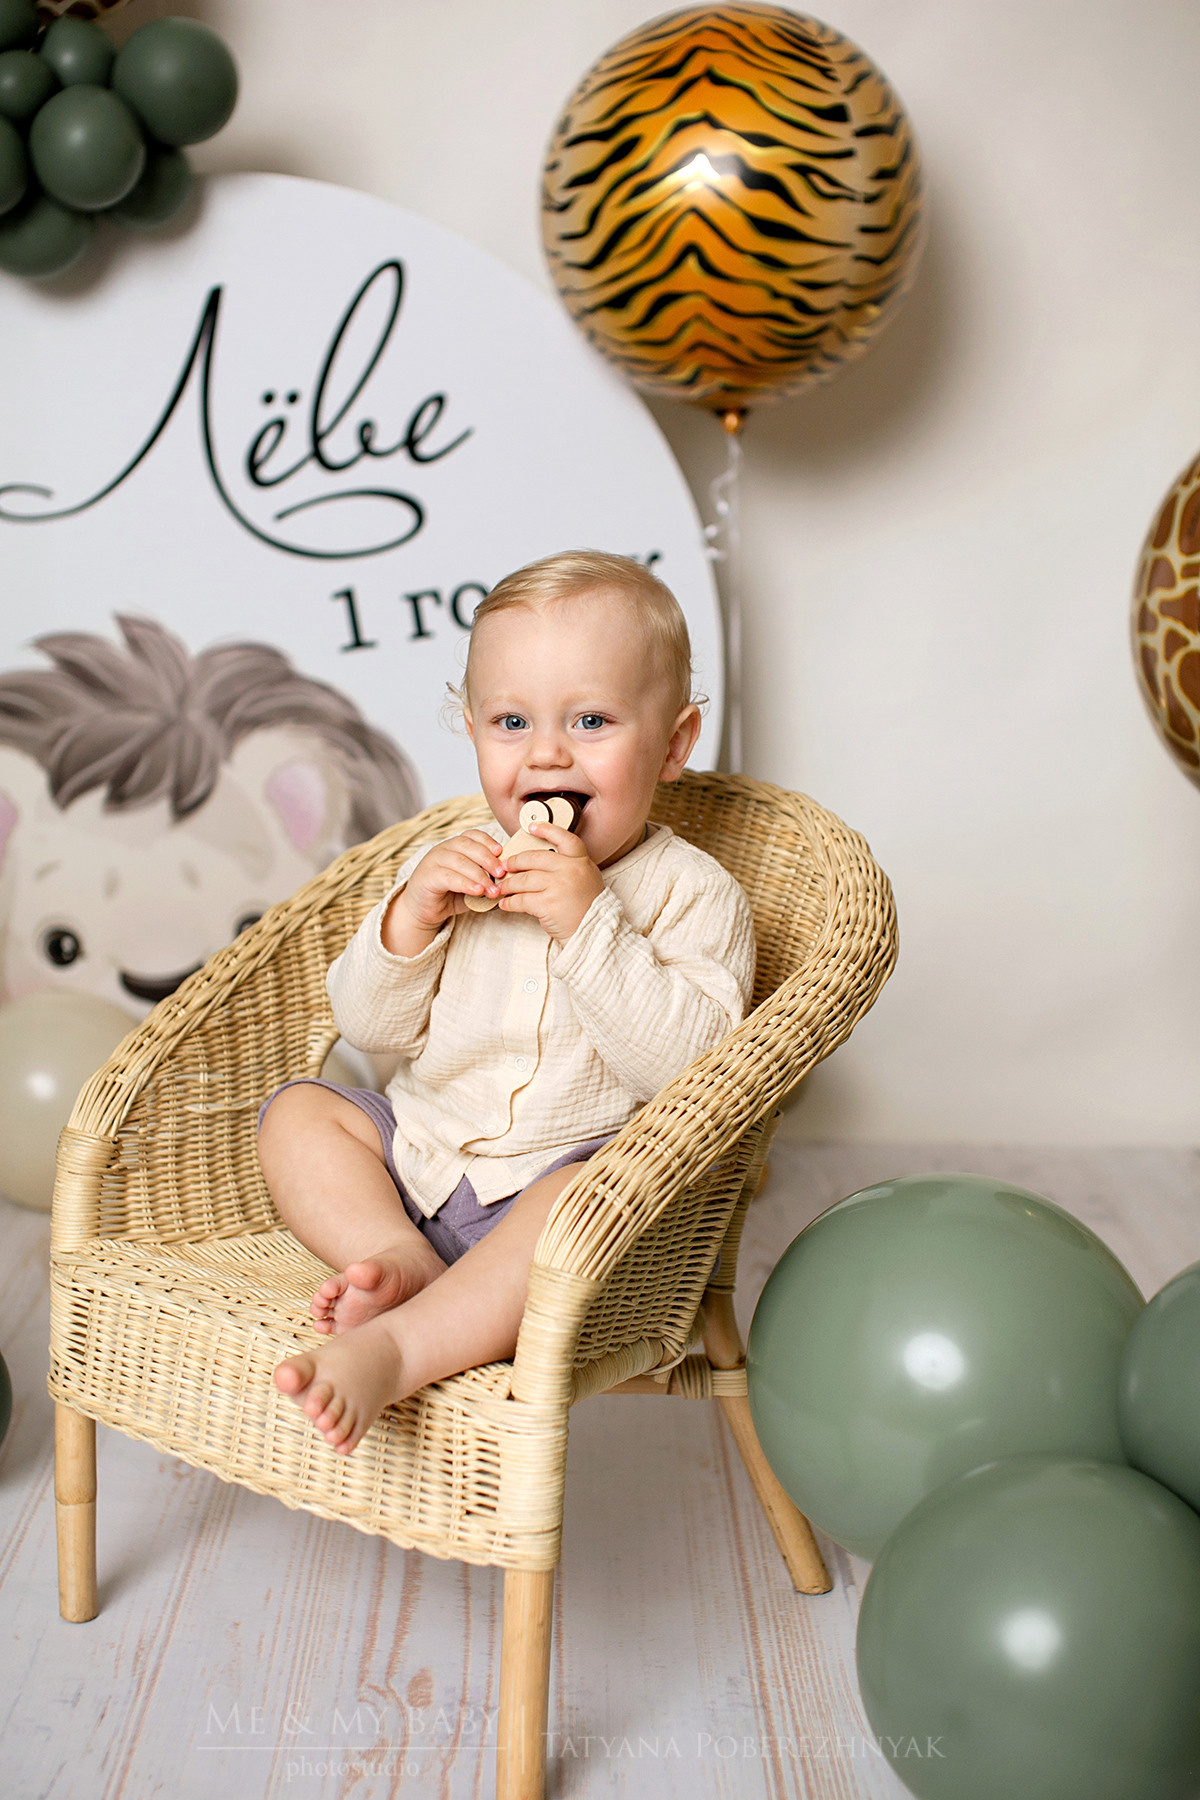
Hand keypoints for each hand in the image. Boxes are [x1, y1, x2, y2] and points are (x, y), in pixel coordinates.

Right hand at [383, 829, 504, 951]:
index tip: (501, 852)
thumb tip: (509, 880)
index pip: (473, 835)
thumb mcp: (473, 884)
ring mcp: (433, 861)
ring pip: (459, 861)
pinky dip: (465, 883)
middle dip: (487, 858)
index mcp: (456, 846)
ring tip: (492, 889)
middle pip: (467, 845)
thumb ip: (487, 879)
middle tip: (502, 873)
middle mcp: (444, 849)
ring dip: (479, 874)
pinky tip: (477, 891)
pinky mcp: (427, 876)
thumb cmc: (451, 894)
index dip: (487, 841)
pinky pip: (448, 877)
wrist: (423, 909)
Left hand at [498, 819, 604, 942]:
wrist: (593, 932)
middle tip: (504, 867)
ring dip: (508, 884)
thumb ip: (568, 866)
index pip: (565, 838)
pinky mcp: (548, 904)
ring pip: (524, 879)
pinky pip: (521, 900)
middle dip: (515, 862)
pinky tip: (505, 904)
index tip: (532, 827)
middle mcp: (571, 870)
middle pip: (534, 858)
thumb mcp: (586, 879)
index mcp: (581, 861)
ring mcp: (559, 886)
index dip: (547, 829)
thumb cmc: (586, 907)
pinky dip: (510, 903)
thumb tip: (535, 861)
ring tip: (501, 888)